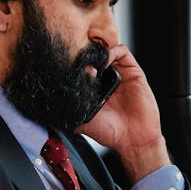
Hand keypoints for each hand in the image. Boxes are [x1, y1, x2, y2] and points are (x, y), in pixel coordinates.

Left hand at [77, 45, 169, 182]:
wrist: (133, 139)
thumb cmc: (109, 132)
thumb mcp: (82, 119)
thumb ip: (70, 106)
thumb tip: (57, 92)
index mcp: (92, 89)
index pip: (81, 67)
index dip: (74, 62)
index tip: (65, 62)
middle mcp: (105, 79)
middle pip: (93, 56)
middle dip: (84, 53)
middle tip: (76, 54)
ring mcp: (119, 74)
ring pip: (106, 51)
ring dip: (97, 51)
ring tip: (89, 57)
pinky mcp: (133, 72)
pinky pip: (122, 52)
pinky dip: (112, 51)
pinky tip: (104, 60)